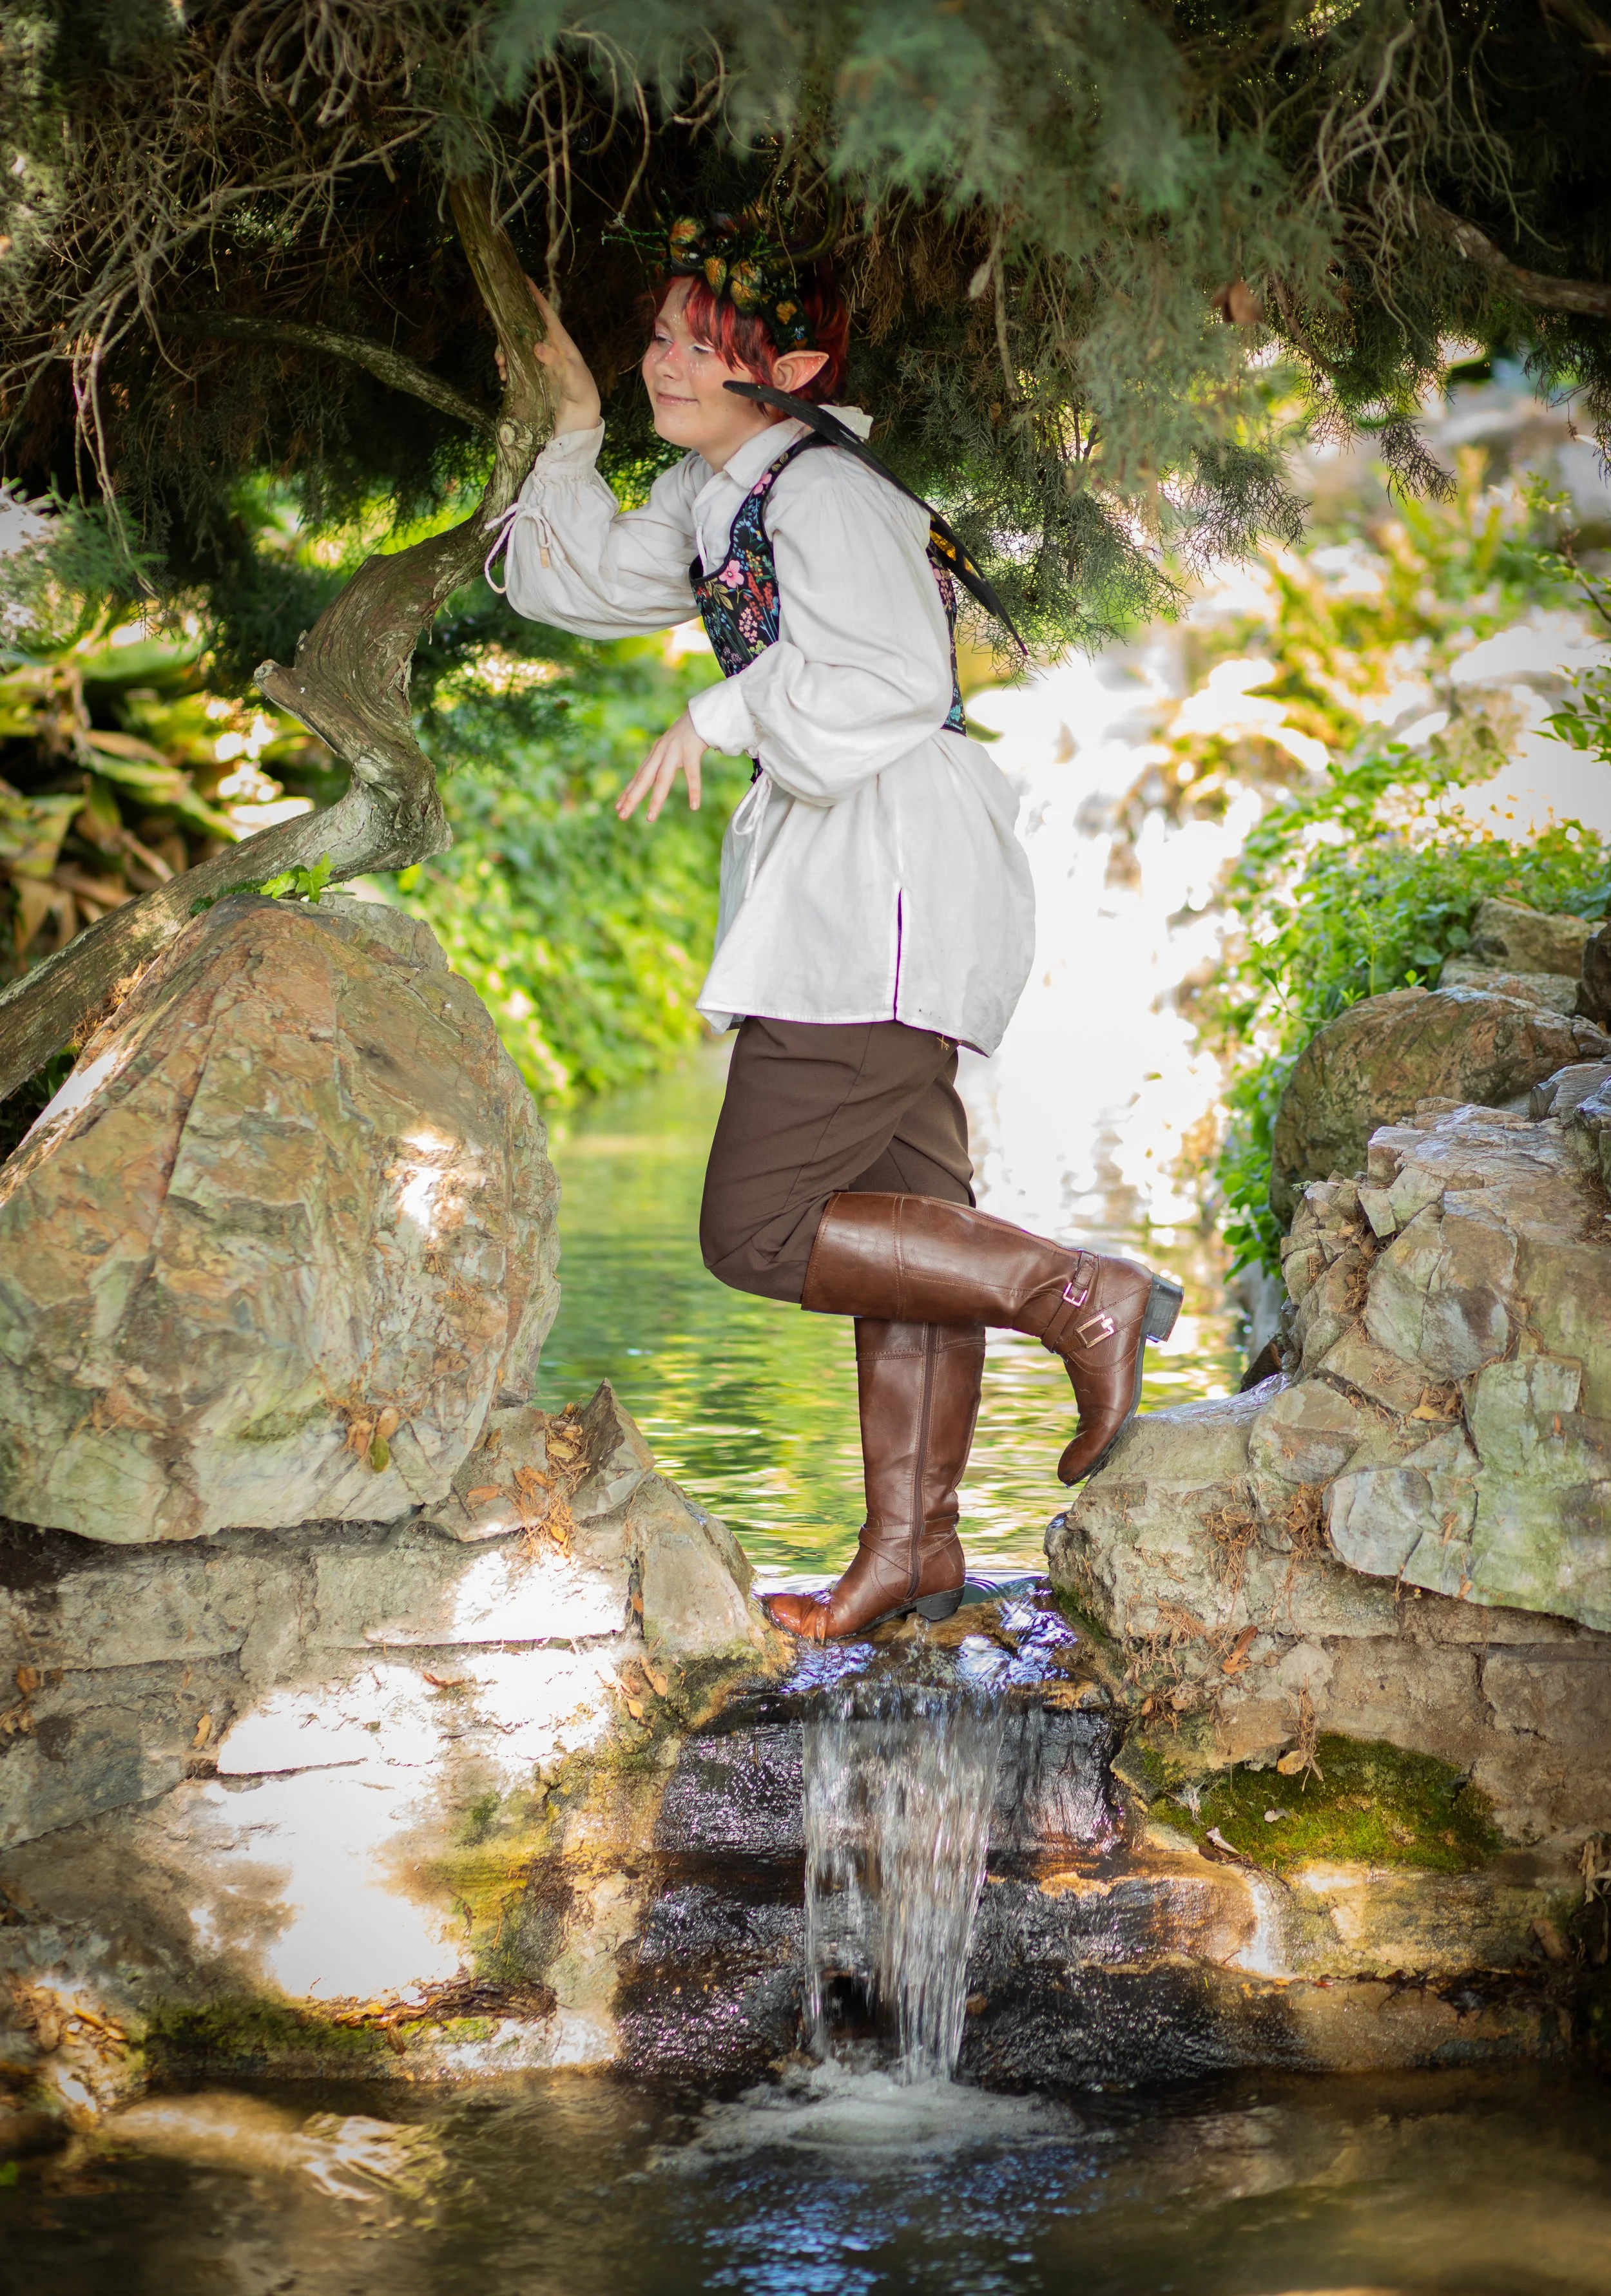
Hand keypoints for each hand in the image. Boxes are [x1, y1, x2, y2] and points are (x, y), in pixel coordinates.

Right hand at [494, 279, 600, 434]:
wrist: (579, 416)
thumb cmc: (580, 390)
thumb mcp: (571, 375)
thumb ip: (556, 361)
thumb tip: (537, 346)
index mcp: (558, 340)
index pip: (544, 312)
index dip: (533, 295)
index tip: (521, 278)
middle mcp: (546, 346)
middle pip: (522, 328)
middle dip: (507, 330)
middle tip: (499, 338)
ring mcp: (536, 361)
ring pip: (514, 347)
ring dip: (503, 353)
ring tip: (501, 365)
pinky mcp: (530, 376)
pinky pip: (513, 366)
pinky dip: (505, 369)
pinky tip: (504, 378)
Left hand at [617, 710, 705, 823]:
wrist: (702, 713)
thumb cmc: (688, 733)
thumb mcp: (670, 747)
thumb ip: (662, 760)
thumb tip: (654, 775)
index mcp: (656, 753)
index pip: (639, 775)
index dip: (627, 791)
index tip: (617, 807)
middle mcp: (661, 752)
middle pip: (643, 778)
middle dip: (632, 798)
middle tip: (621, 816)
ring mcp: (675, 751)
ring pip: (663, 779)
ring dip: (656, 799)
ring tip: (650, 818)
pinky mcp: (691, 750)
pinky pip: (693, 774)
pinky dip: (694, 790)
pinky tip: (694, 806)